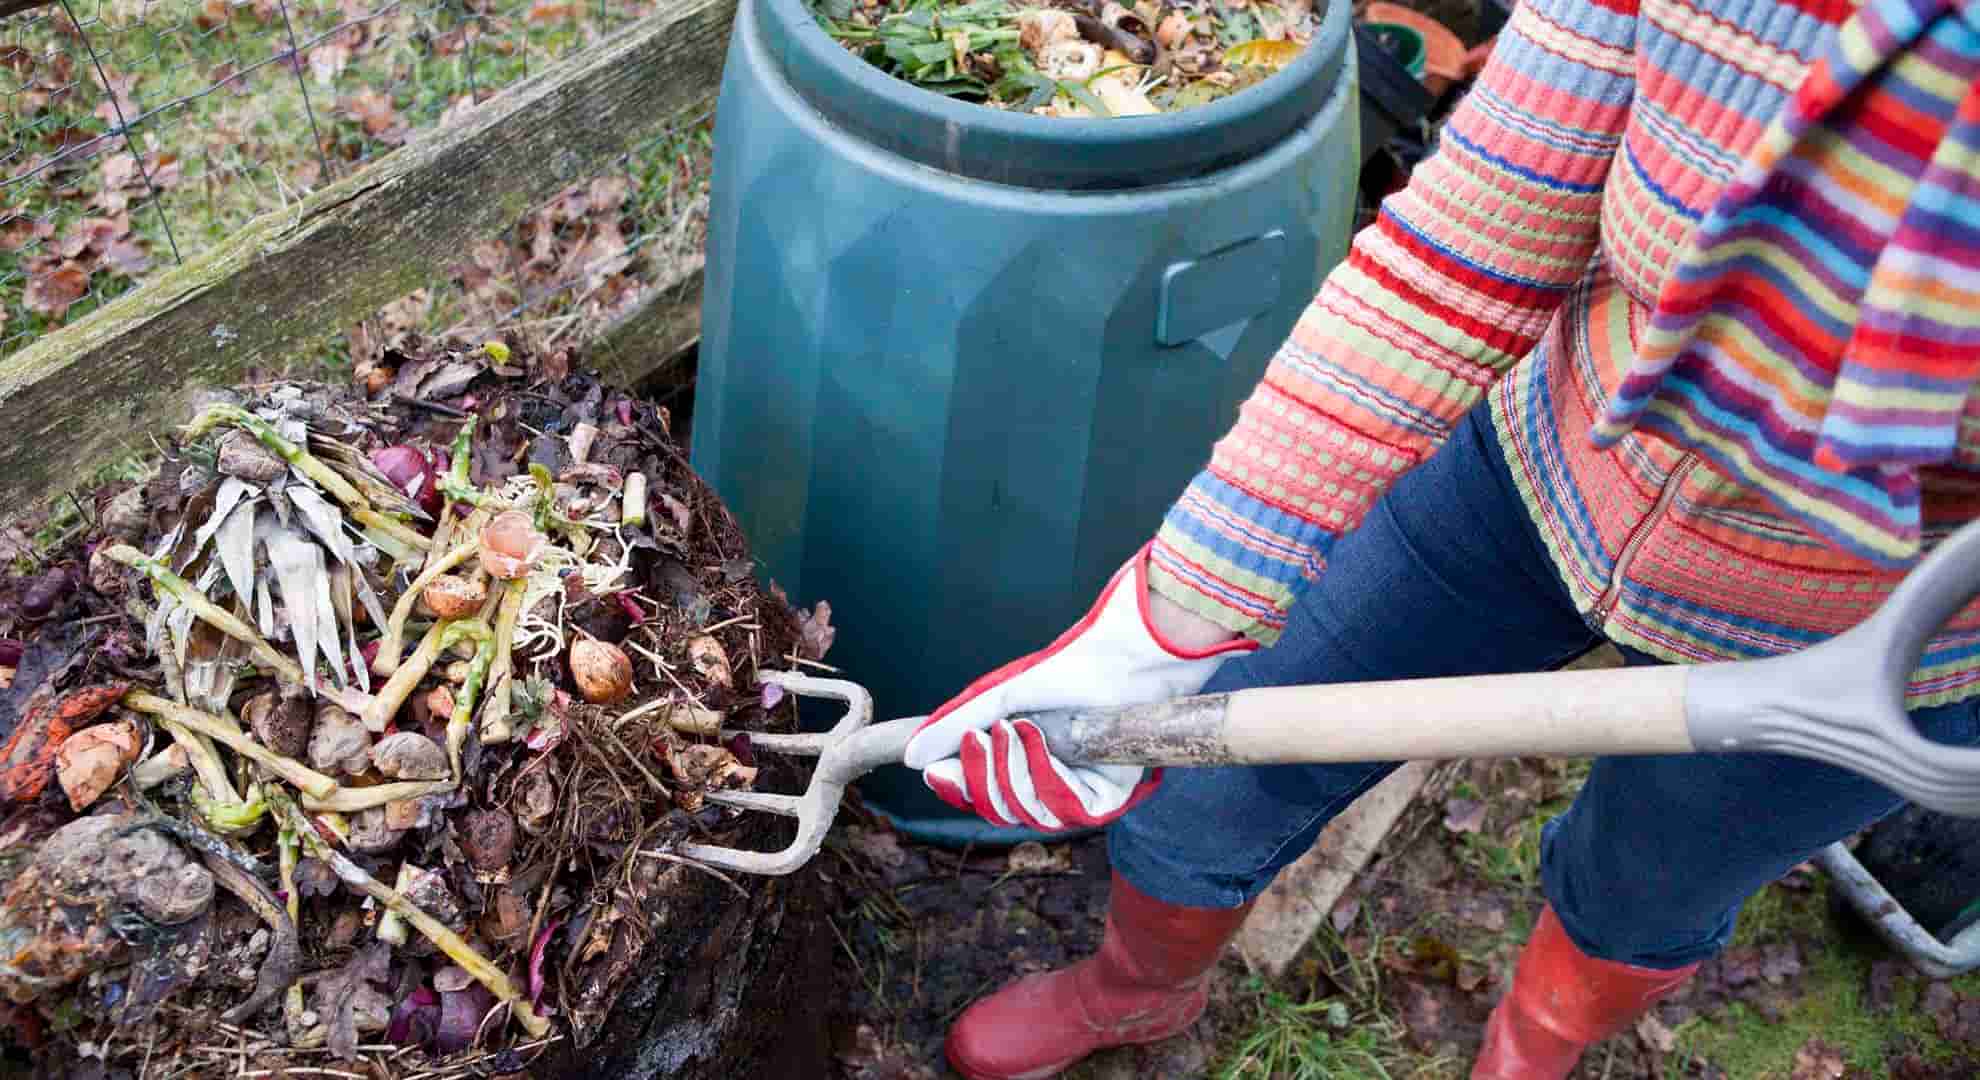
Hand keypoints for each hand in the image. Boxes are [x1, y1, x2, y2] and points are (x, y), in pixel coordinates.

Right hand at [903, 544, 1254, 829]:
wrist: (1123, 656)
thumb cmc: (1068, 668)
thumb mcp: (1000, 696)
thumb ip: (955, 726)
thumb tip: (911, 757)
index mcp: (1024, 760)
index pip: (982, 793)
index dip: (957, 787)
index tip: (933, 771)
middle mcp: (1050, 781)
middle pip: (999, 809)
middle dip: (982, 777)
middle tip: (981, 738)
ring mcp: (1079, 791)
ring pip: (1029, 813)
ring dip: (1013, 771)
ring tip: (1015, 729)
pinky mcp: (1108, 797)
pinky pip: (1065, 810)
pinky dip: (1045, 774)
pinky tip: (1040, 739)